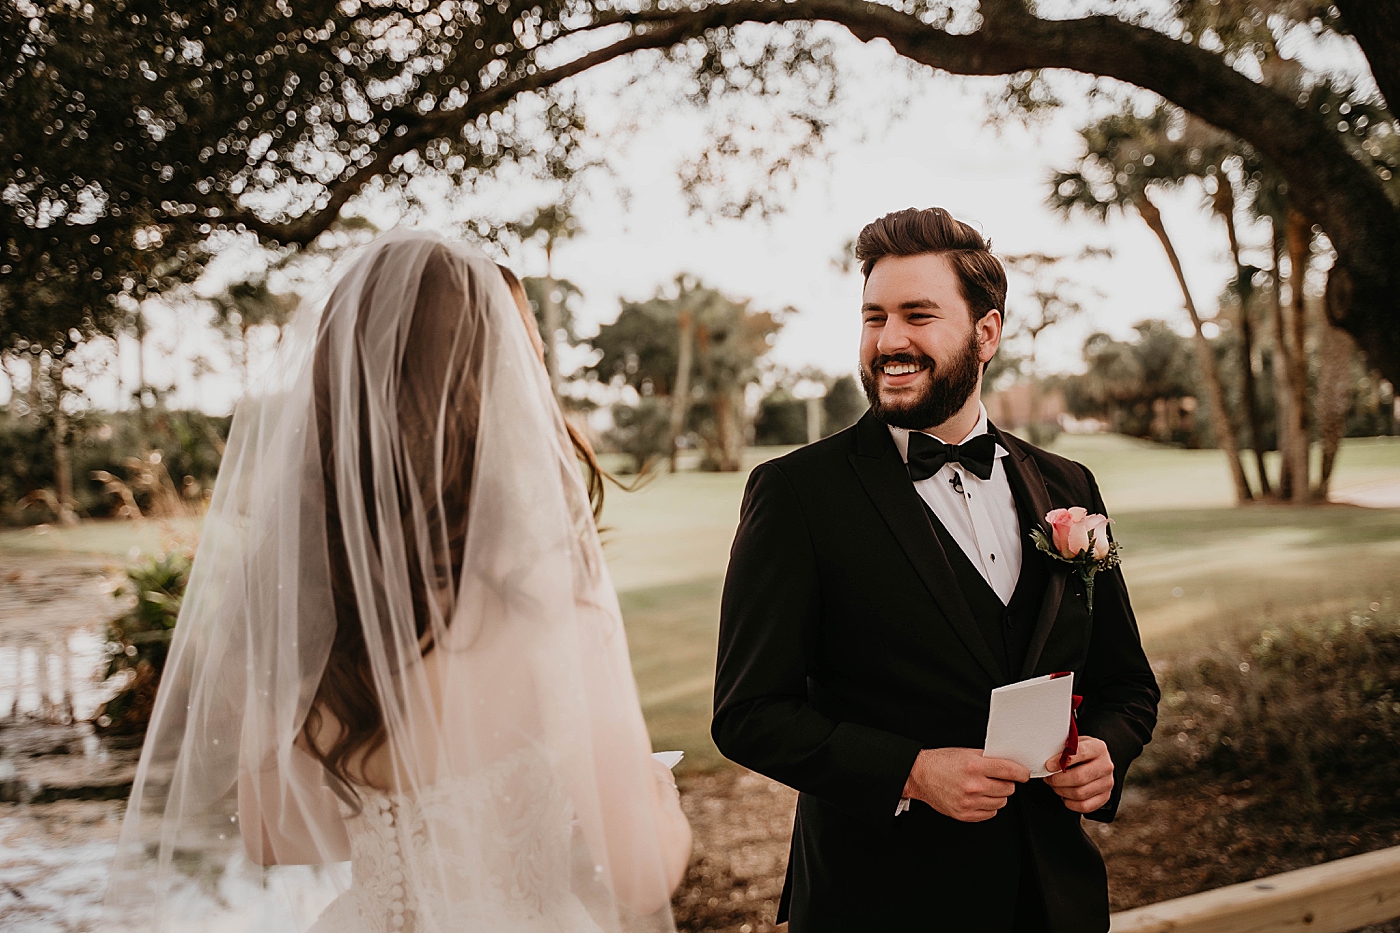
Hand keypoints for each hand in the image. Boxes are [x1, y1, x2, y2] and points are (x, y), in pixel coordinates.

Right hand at [902, 748, 1029, 822]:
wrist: (921, 776)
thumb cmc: (942, 763)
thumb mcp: (966, 753)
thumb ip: (989, 759)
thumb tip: (1011, 764)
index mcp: (974, 766)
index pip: (1010, 772)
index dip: (1021, 773)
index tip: (1023, 774)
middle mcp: (973, 785)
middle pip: (1008, 789)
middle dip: (1005, 783)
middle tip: (995, 778)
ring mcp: (969, 802)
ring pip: (1001, 802)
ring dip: (997, 795)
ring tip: (984, 788)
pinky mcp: (965, 814)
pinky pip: (990, 813)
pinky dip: (988, 806)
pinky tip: (979, 797)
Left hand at [1044, 736, 1113, 812]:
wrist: (1096, 762)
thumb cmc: (1081, 752)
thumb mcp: (1073, 743)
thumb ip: (1062, 748)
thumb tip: (1045, 756)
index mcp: (1098, 748)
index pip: (1080, 753)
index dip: (1061, 760)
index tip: (1048, 766)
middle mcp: (1105, 766)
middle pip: (1079, 777)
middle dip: (1058, 780)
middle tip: (1048, 778)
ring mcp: (1107, 783)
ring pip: (1080, 793)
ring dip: (1061, 791)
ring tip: (1055, 786)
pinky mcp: (1105, 797)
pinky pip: (1084, 806)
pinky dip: (1070, 803)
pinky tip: (1065, 795)